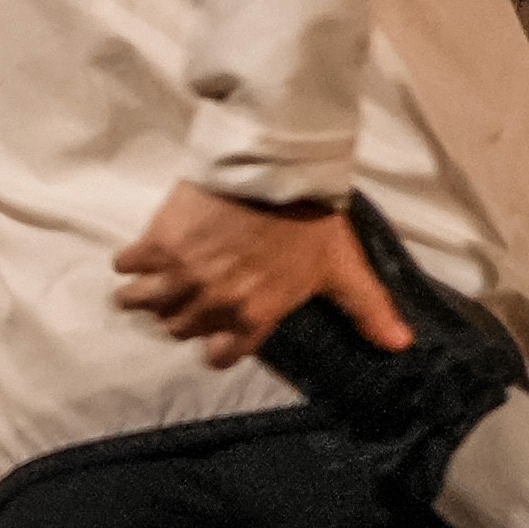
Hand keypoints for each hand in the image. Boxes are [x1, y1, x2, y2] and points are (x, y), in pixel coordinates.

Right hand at [118, 185, 398, 367]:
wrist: (269, 173)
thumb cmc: (309, 223)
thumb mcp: (342, 269)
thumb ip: (367, 310)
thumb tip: (400, 346)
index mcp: (256, 315)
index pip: (222, 354)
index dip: (215, 349)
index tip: (211, 340)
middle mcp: (215, 302)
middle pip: (178, 328)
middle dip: (178, 321)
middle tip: (180, 306)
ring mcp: (183, 273)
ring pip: (144, 303)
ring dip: (141, 299)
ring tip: (138, 291)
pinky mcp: (159, 242)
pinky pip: (128, 265)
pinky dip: (128, 265)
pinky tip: (133, 259)